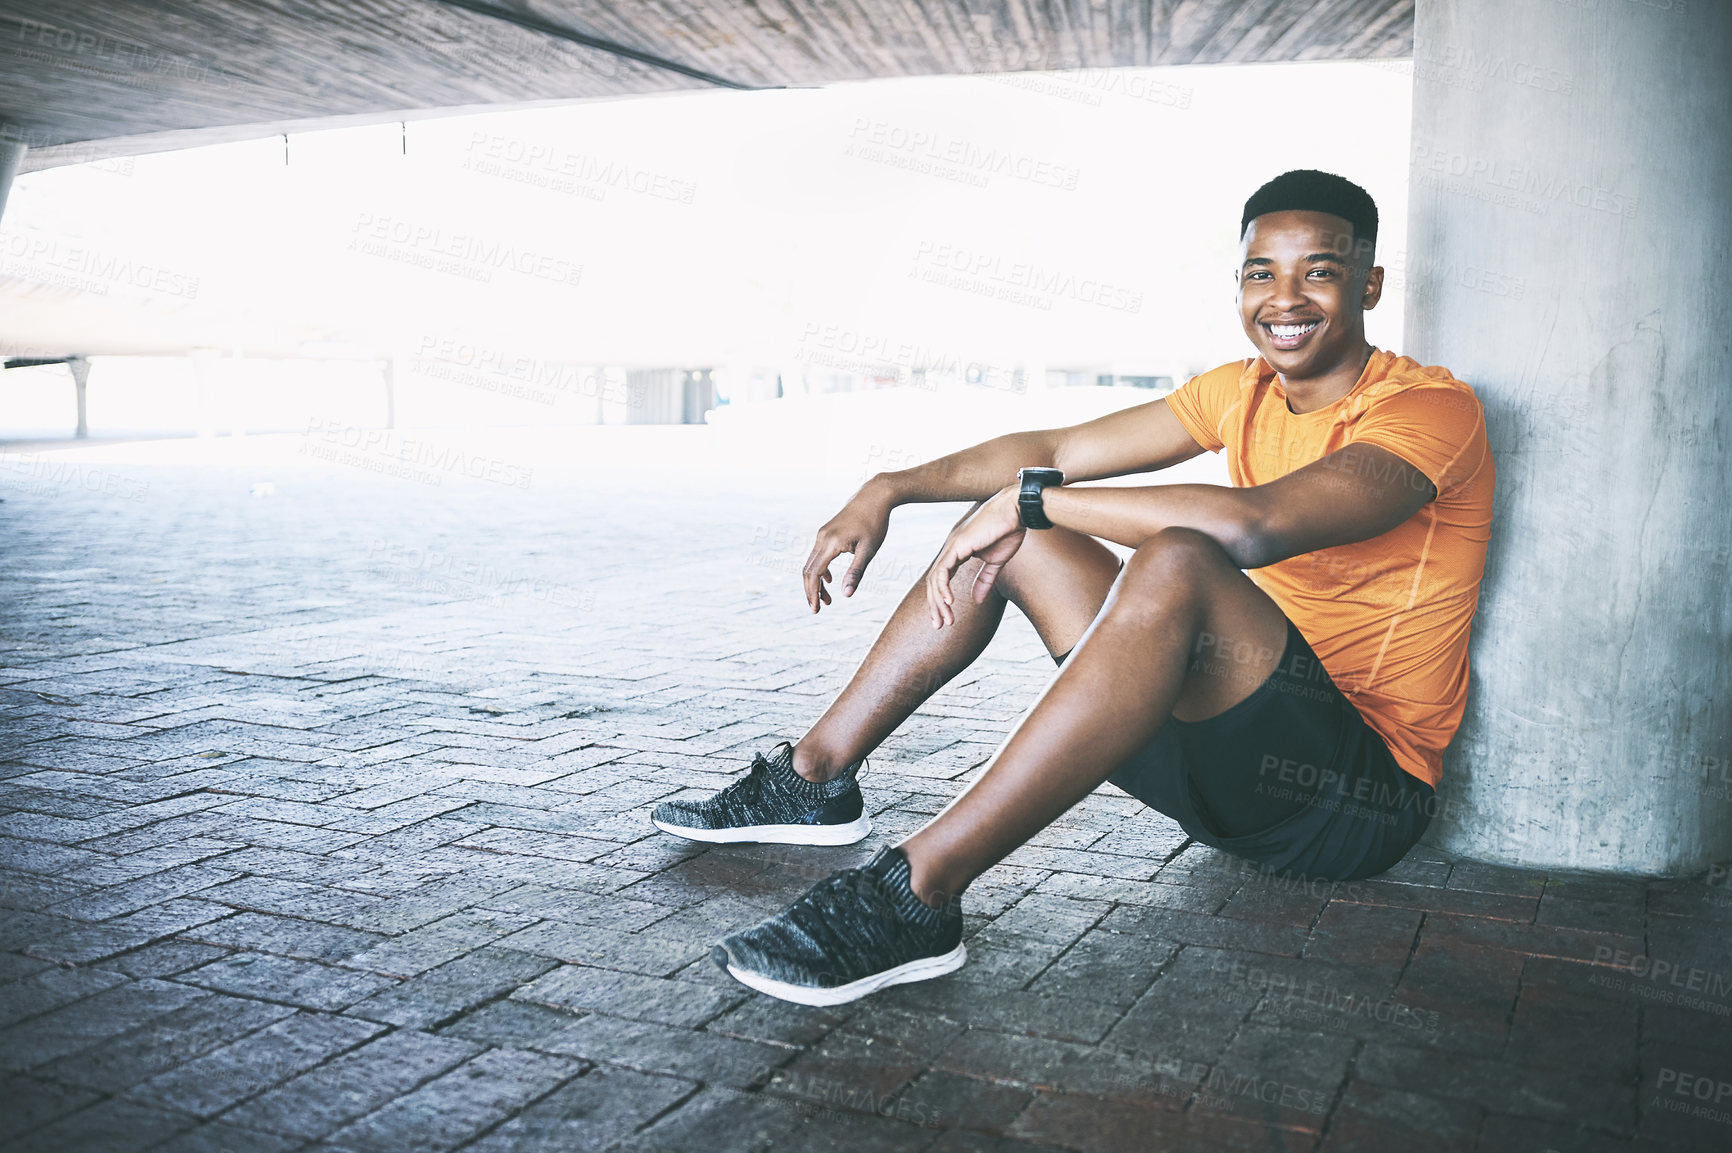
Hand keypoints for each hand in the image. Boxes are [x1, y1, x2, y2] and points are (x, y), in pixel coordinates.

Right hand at [803, 482, 892, 612]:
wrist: (874, 495)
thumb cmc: (875, 522)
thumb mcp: (868, 550)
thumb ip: (856, 572)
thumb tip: (846, 595)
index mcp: (831, 543)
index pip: (814, 573)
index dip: (812, 593)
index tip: (816, 610)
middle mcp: (822, 538)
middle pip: (808, 570)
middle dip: (811, 591)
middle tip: (818, 609)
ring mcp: (822, 534)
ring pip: (812, 563)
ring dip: (816, 582)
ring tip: (827, 599)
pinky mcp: (826, 532)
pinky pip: (817, 555)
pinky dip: (820, 570)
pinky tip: (829, 580)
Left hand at [926, 486, 1024, 628]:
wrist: (1016, 511)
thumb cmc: (1008, 531)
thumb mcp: (995, 562)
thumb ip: (984, 580)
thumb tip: (977, 601)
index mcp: (958, 551)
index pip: (943, 579)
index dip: (942, 600)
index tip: (947, 619)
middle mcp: (951, 548)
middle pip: (934, 581)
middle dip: (936, 606)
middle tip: (939, 626)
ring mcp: (952, 546)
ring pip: (936, 578)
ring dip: (939, 602)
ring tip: (945, 620)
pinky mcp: (958, 545)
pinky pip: (943, 570)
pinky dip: (943, 587)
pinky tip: (949, 602)